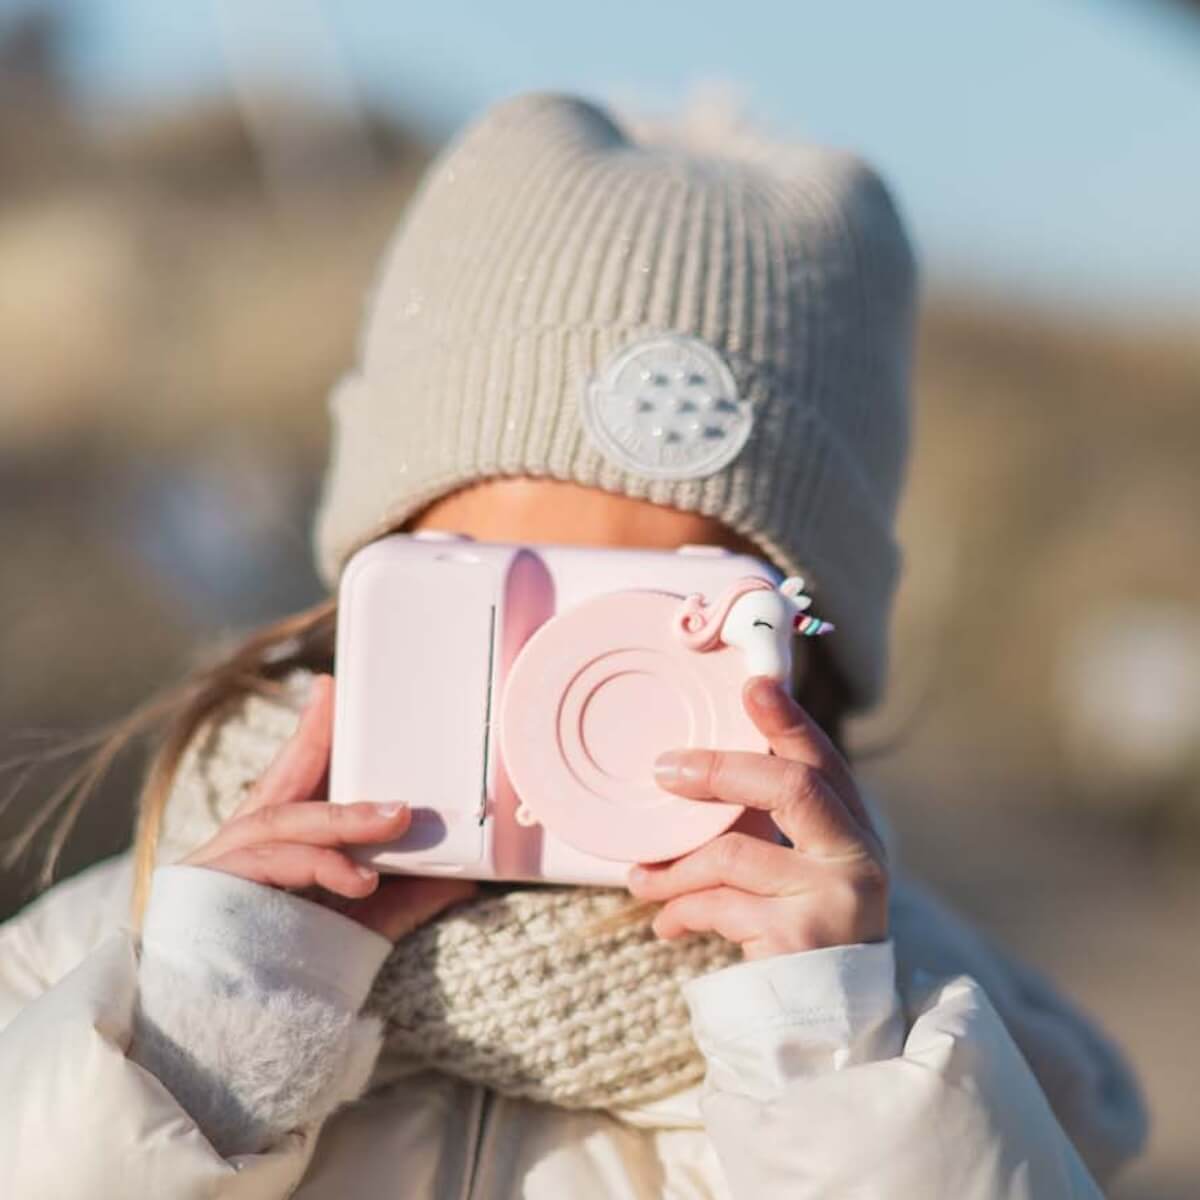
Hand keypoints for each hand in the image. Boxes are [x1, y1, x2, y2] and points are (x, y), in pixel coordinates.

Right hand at [180, 674, 475, 941]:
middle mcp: (245, 844)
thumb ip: (403, 897)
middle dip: (318, 743)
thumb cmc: (293, 962)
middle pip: (283, 781)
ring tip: (397, 818)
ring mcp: (225, 868)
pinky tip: (359, 878)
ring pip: (283, 823)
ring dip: (342, 819)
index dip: (311, 731)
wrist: (221, 1027)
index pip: (294, 775)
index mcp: (275, 839)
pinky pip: (272, 869)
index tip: (331, 687)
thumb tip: (465, 878)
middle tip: (345, 707)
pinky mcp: (217, 898)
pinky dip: (320, 867)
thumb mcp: (361, 921)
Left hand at [627, 676, 887, 960]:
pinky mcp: (802, 939)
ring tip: (641, 879)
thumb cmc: (798, 931)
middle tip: (662, 770)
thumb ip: (759, 826)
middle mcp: (857, 856)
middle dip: (718, 770)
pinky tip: (666, 925)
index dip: (787, 718)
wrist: (827, 1028)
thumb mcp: (789, 871)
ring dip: (675, 867)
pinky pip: (719, 905)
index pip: (822, 759)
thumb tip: (681, 777)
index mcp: (852, 827)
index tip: (753, 683)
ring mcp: (835, 898)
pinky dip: (682, 911)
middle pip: (790, 786)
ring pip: (735, 852)